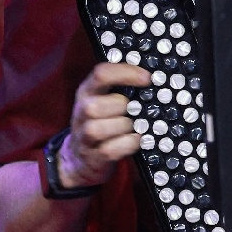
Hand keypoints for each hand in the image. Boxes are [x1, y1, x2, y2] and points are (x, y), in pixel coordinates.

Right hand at [58, 60, 153, 188]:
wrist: (80, 157)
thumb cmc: (101, 121)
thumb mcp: (104, 98)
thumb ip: (120, 85)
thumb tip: (150, 76)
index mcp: (87, 91)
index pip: (101, 74)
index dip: (126, 73)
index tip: (147, 78)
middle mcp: (82, 112)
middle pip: (95, 106)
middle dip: (122, 106)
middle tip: (135, 110)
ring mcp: (84, 136)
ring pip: (97, 129)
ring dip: (123, 126)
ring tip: (134, 126)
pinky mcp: (93, 157)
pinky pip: (109, 150)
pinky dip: (127, 144)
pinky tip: (136, 139)